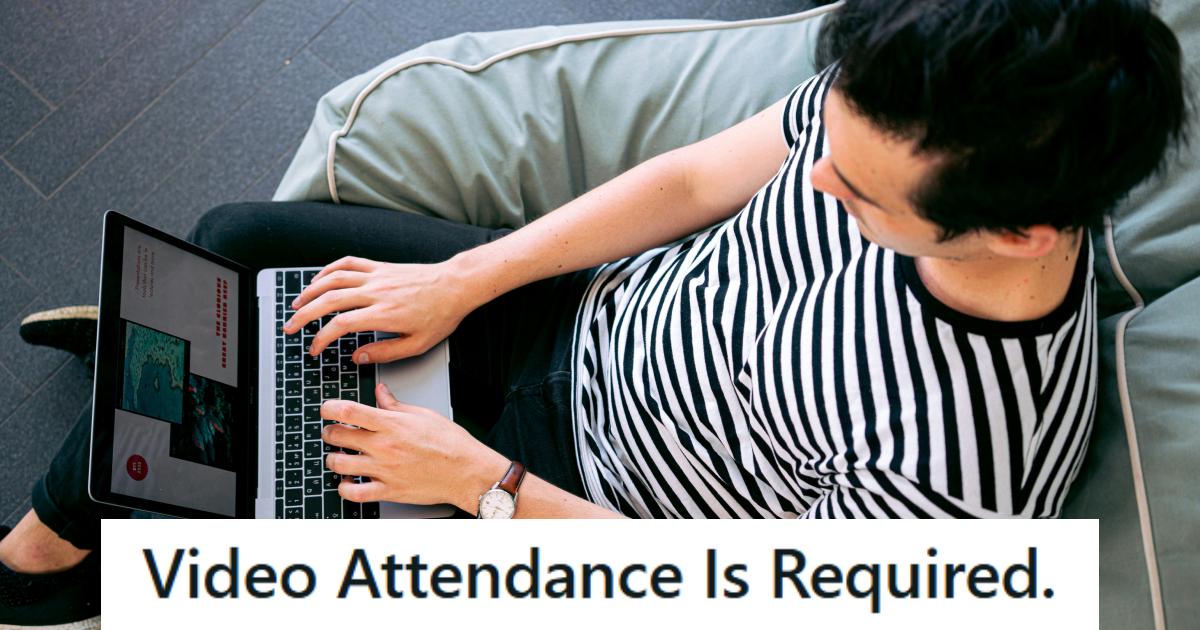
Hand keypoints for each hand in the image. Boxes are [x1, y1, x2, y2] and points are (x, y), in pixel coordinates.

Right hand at [282, 256, 478, 363]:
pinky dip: (328, 270)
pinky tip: (319, 280)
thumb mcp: (417, 345)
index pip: (340, 325)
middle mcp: (375, 292)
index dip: (321, 338)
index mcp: (383, 314)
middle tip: (290, 327)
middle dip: (304, 315)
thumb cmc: (440, 315)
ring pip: (333, 279)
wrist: (455, 285)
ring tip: (297, 304)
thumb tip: (357, 357)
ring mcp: (376, 276)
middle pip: (328, 300)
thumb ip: (385, 352)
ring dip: (310, 291)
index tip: (314, 348)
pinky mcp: (380, 266)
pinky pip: (348, 263)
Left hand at [321, 383, 508, 510]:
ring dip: (333, 458)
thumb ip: (396, 404)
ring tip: (339, 456)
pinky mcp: (388, 491)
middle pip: (338, 436)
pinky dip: (344, 488)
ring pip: (339, 464)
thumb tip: (381, 392)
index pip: (348, 411)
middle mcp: (384, 447)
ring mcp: (384, 470)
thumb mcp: (423, 414)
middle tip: (333, 432)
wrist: (467, 472)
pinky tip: (347, 481)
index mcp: (391, 424)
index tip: (327, 408)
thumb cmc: (451, 444)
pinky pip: (354, 493)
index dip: (329, 408)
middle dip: (330, 432)